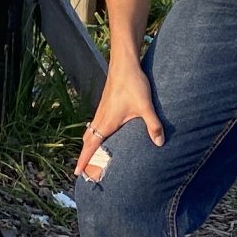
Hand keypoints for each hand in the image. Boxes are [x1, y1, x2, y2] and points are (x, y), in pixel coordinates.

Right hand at [77, 55, 162, 179]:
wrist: (124, 63)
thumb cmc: (133, 84)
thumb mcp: (145, 106)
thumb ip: (153, 125)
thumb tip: (160, 143)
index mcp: (107, 122)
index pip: (91, 146)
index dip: (84, 160)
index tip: (76, 173)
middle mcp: (100, 118)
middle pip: (87, 141)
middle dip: (85, 156)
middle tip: (83, 171)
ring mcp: (101, 111)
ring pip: (90, 132)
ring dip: (89, 145)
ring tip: (91, 156)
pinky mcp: (105, 105)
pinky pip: (95, 124)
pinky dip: (94, 134)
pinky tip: (102, 135)